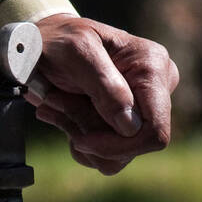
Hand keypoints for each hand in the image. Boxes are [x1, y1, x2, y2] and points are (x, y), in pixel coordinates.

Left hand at [26, 14, 179, 175]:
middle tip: (58, 102)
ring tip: (58, 103)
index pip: (155, 130)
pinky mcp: (124, 128)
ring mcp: (142, 111)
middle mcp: (156, 91)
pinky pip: (104, 159)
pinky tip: (62, 115)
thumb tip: (131, 126)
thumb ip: (104, 85)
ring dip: (80, 136)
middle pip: (132, 146)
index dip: (120, 145)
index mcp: (154, 67)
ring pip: (116, 158)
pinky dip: (78, 142)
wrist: (45, 47)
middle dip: (91, 134)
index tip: (82, 138)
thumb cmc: (61, 42)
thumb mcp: (77, 52)